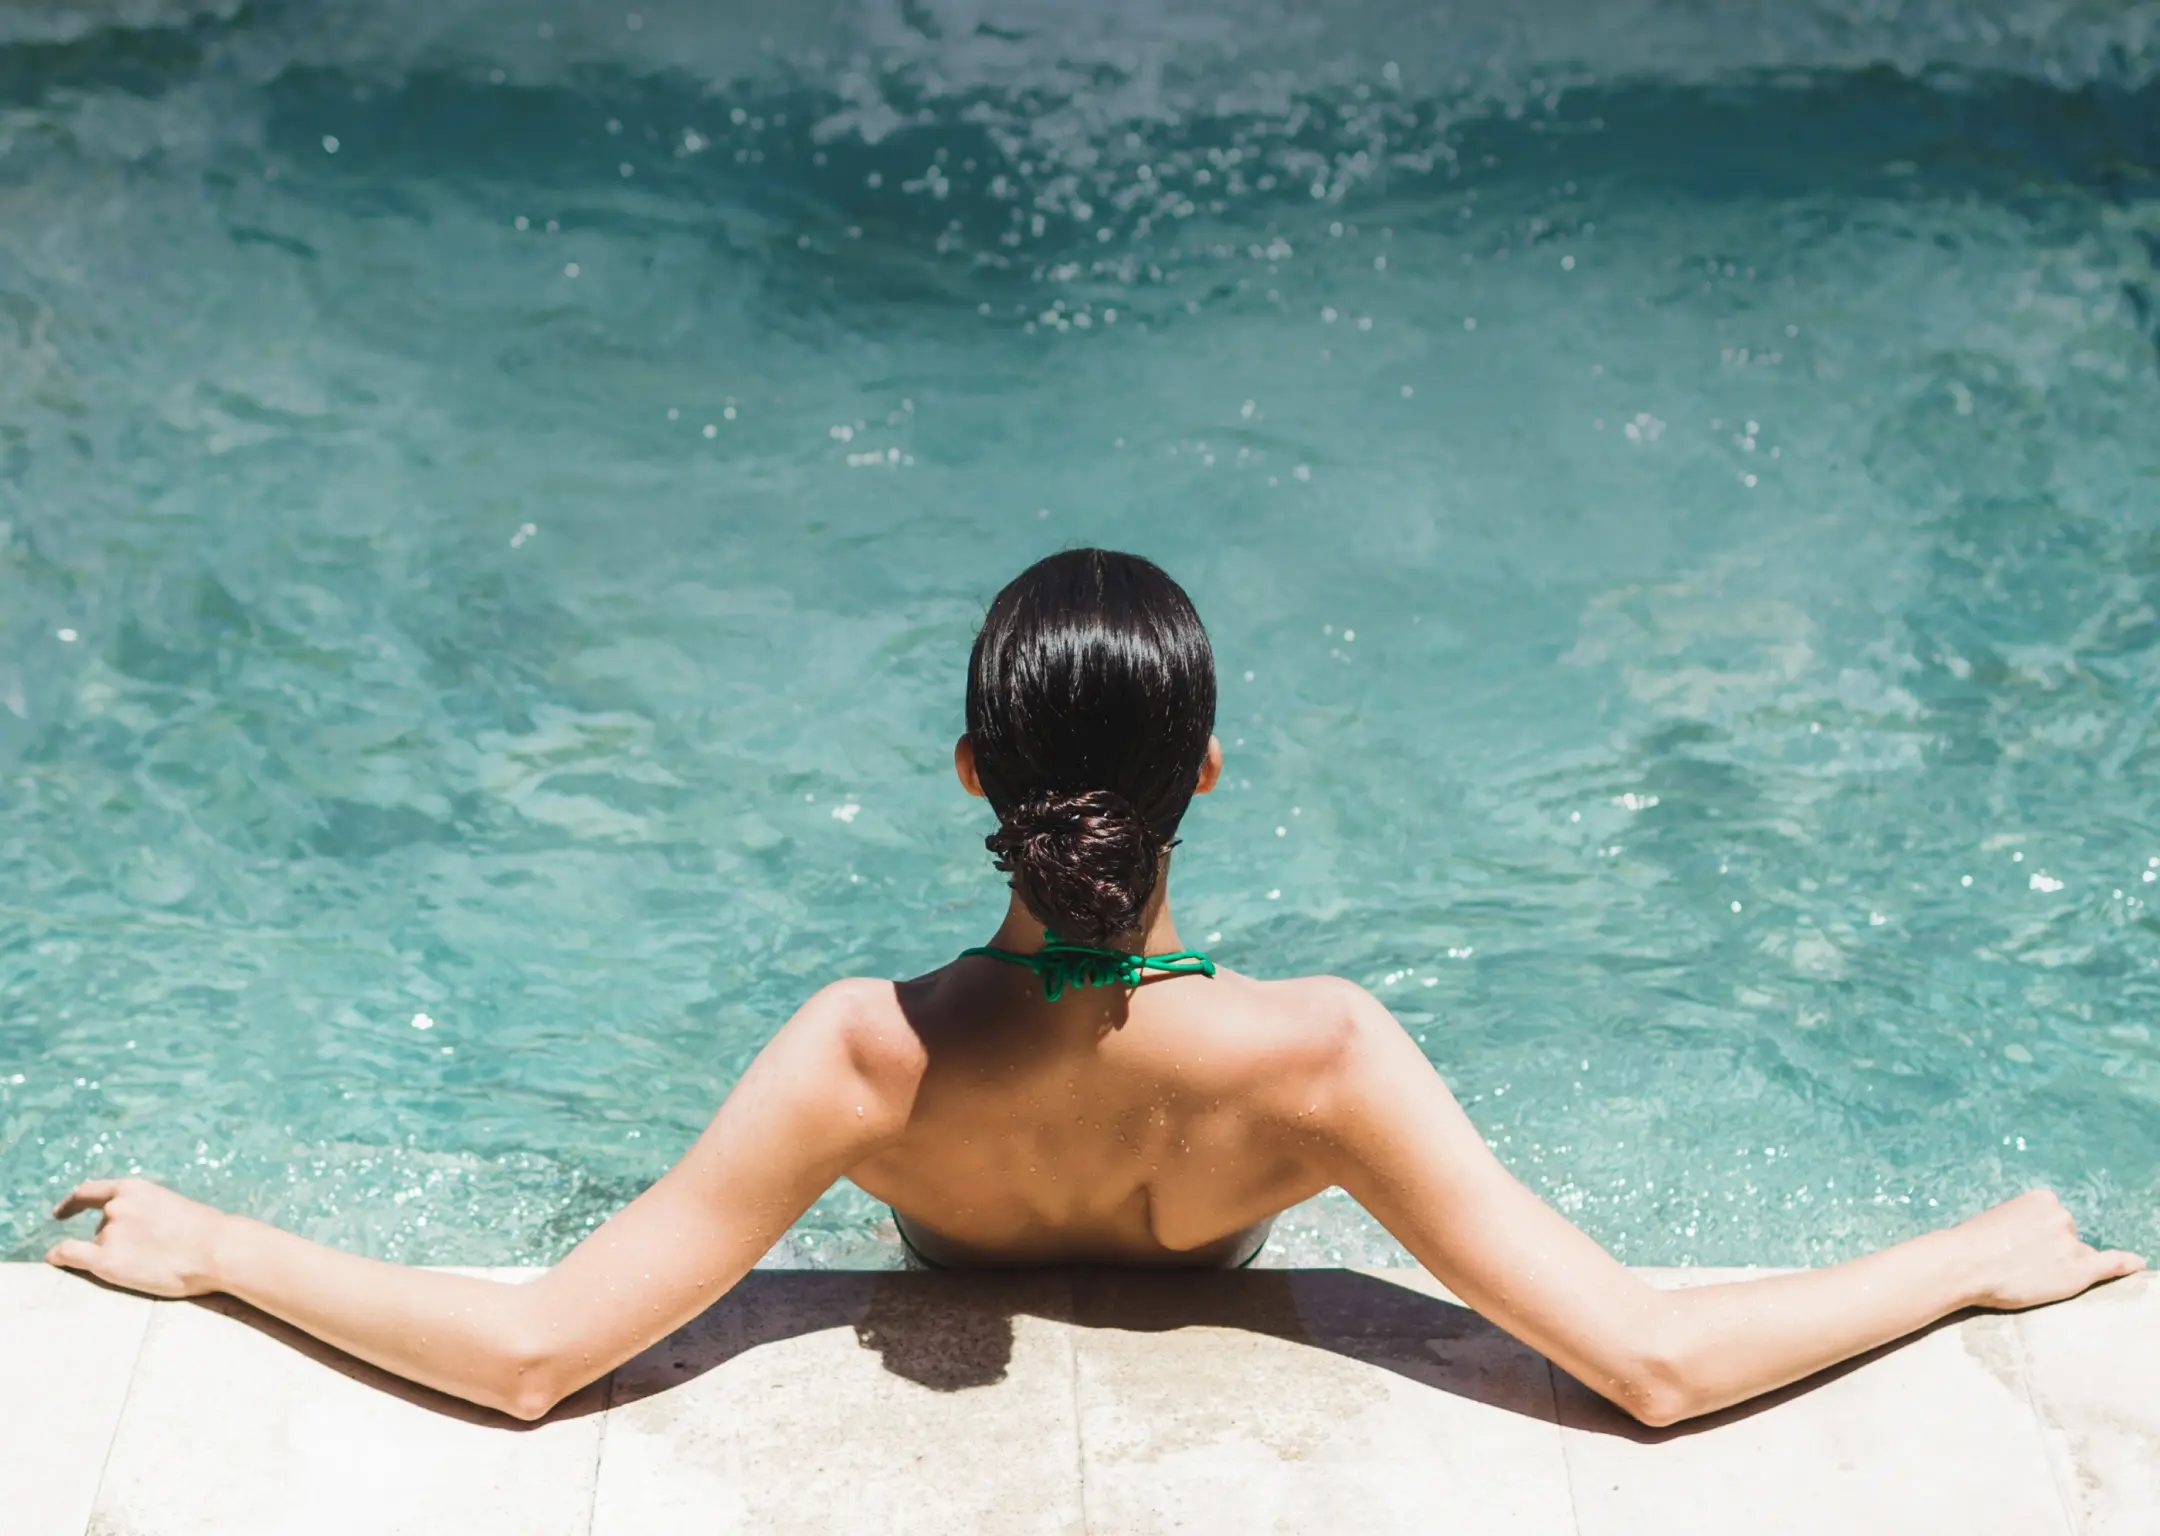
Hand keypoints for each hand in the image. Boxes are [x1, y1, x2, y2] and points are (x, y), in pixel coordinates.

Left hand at [46, 1177, 231, 1298]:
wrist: (216, 1250)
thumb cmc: (206, 1231)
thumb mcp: (172, 1205)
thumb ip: (147, 1210)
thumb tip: (138, 1228)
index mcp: (135, 1189)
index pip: (91, 1191)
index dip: (72, 1202)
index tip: (61, 1212)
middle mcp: (116, 1208)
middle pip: (102, 1226)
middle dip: (116, 1240)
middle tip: (145, 1256)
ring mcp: (109, 1234)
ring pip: (99, 1246)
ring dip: (116, 1256)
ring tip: (150, 1266)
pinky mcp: (106, 1261)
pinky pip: (69, 1256)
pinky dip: (58, 1258)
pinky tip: (53, 1261)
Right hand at [1954, 1189, 2144, 1310]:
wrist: (1964, 1264)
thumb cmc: (1972, 1245)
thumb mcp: (1998, 1219)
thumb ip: (2025, 1223)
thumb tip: (2035, 1241)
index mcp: (2042, 1198)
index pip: (2053, 1219)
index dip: (2037, 1236)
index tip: (2019, 1246)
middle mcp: (2062, 1216)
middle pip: (2067, 1236)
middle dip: (2050, 1249)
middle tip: (2017, 1263)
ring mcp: (2071, 1243)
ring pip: (2077, 1255)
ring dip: (2060, 1265)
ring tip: (2026, 1275)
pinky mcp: (2077, 1269)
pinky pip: (2111, 1264)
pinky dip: (2126, 1264)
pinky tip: (2137, 1264)